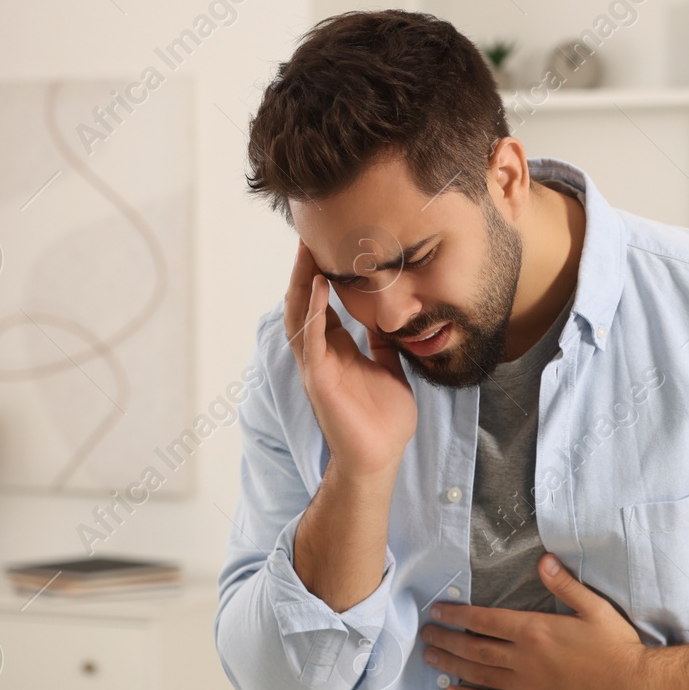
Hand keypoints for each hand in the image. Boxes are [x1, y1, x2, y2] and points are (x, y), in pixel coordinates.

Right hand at [284, 240, 416, 476]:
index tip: (331, 240)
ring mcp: (316, 366)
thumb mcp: (389, 369)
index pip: (322, 302)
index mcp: (336, 349)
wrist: (381, 458)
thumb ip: (383, 345)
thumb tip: (389, 319)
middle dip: (304, 267)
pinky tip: (316, 286)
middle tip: (309, 231)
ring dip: (300, 280)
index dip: (322, 272)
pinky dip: (312, 311)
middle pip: (303, 301)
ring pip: (299, 315)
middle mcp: (320, 353)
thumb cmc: (383, 420)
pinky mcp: (319, 380)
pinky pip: (310, 340)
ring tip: (306, 247)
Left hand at [419, 554, 649, 689]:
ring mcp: (526, 686)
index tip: (437, 612)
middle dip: (446, 639)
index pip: (485, 620)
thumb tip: (543, 560)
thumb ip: (565, 584)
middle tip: (424, 635)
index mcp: (535, 630)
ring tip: (430, 658)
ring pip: (478, 674)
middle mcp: (524, 659)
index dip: (457, 615)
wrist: (634, 687)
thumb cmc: (617, 645)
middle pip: (474, 647)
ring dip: (451, 665)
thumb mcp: (594, 607)